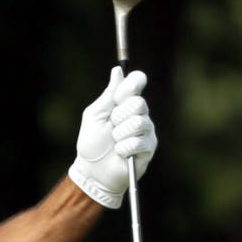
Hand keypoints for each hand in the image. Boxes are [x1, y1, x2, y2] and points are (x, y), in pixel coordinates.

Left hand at [67, 67, 157, 208]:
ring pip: (139, 122)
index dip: (130, 85)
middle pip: (139, 102)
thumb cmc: (91, 143)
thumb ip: (108, 95)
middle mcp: (139, 113)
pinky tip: (120, 153)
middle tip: (112, 126)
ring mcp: (146, 130)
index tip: (118, 97)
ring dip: (120, 134)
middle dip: (119, 116)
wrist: (92, 171)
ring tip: (115, 142)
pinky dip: (124, 148)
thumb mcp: (94, 116)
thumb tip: (117, 71)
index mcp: (125, 103)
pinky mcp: (149, 147)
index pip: (138, 80)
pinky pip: (138, 141)